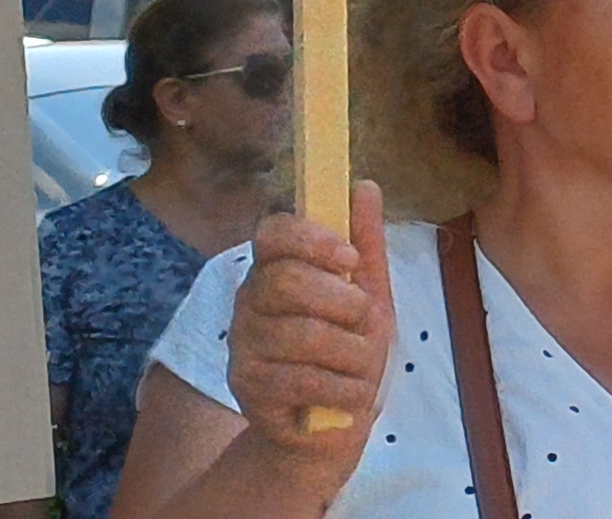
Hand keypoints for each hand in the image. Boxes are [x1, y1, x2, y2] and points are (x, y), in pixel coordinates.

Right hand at [223, 183, 393, 459]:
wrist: (333, 425)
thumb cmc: (349, 352)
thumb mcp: (368, 295)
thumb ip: (365, 243)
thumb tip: (363, 185)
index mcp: (275, 269)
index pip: (272, 233)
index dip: (311, 240)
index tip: (350, 259)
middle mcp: (249, 302)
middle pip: (287, 282)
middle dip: (343, 304)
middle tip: (366, 321)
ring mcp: (243, 345)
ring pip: (303, 335)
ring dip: (353, 354)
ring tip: (362, 367)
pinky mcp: (247, 388)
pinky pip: (305, 380)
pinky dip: (344, 389)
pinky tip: (349, 394)